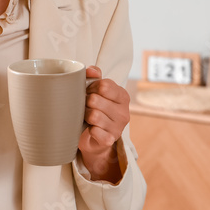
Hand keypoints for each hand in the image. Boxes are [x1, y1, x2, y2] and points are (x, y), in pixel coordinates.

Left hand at [77, 65, 129, 182]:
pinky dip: (89, 130)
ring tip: (86, 117)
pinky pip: (94, 131)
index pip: (104, 85)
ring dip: (85, 116)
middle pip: (95, 100)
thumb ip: (94, 76)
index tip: (88, 92)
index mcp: (123, 96)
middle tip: (85, 106)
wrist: (95, 138)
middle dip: (85, 102)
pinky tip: (90, 129)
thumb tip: (91, 70)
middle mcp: (124, 112)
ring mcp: (118, 127)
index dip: (91, 87)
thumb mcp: (95, 90)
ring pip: (93, 115)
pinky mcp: (110, 140)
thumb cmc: (95, 109)